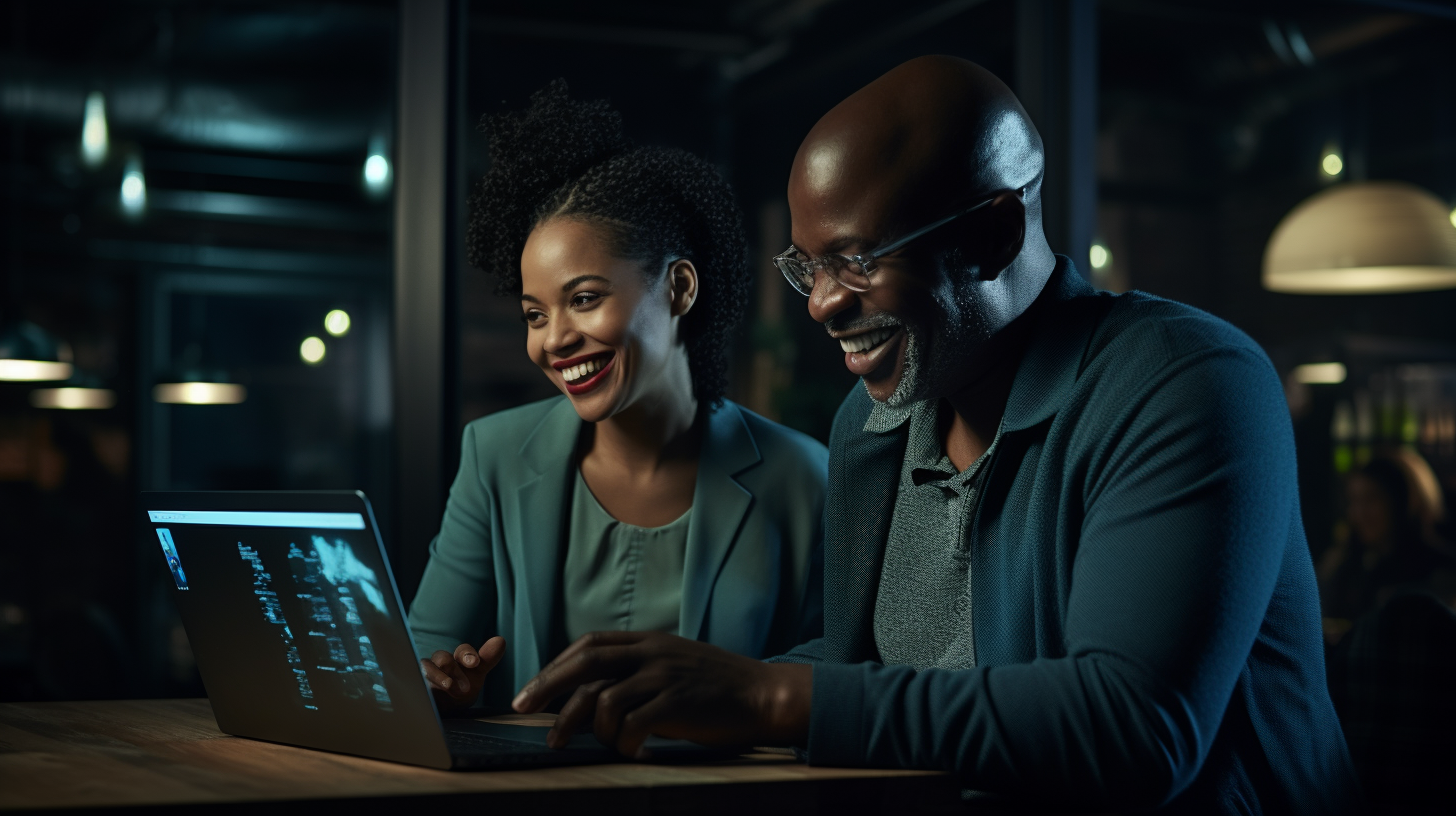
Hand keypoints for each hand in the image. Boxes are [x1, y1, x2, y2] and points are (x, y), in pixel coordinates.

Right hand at [419, 636, 505, 709]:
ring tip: (450, 688)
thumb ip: (488, 658)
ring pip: (427, 668)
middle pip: (443, 658)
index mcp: (458, 658)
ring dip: (440, 678)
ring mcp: (425, 674)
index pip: (463, 651)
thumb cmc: (462, 687)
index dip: (468, 654)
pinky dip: (421, 685)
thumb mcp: (477, 674)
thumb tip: (500, 640)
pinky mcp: (414, 684)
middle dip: (454, 669)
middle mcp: (440, 663)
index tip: (475, 663)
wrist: (445, 708)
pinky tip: (428, 692)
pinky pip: (413, 679)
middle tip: (465, 686)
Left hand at [511, 631, 811, 757]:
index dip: (556, 664)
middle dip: (548, 686)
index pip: (590, 644)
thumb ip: (639, 667)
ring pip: (604, 700)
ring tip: (586, 744)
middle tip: (522, 708)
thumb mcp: (674, 662)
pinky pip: (634, 725)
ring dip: (588, 728)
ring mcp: (665, 677)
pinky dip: (624, 742)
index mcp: (649, 641)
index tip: (533, 687)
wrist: (762, 694)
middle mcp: (653, 653)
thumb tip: (595, 692)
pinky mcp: (678, 704)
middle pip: (586, 664)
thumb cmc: (717, 685)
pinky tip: (632, 752)